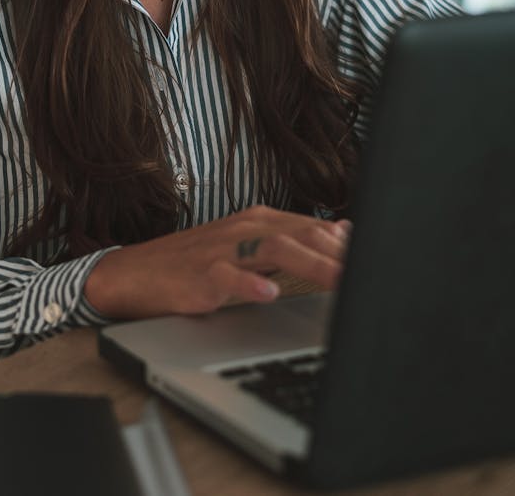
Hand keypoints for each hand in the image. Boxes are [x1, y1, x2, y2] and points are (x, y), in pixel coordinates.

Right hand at [84, 205, 350, 318]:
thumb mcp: (247, 246)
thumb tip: (342, 230)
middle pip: (299, 234)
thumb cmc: (194, 263)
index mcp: (258, 222)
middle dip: (338, 252)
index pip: (312, 228)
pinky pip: (226, 277)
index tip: (379, 257)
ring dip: (308, 262)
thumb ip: (294, 239)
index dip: (346, 245)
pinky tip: (268, 293)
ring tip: (338, 278)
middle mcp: (243, 229)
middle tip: (370, 269)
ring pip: (271, 248)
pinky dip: (248, 284)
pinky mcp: (198, 276)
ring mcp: (220, 251)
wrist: (134, 273)